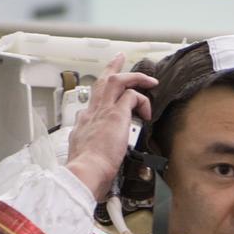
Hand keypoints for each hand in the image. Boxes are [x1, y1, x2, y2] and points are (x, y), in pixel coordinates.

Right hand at [66, 54, 157, 199]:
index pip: (91, 106)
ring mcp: (103, 111)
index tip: (107, 103)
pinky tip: (147, 113)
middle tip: (119, 60)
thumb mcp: (83, 162)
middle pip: (100, 84)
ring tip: (150, 80)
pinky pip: (134, 96)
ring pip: (116, 81)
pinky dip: (143, 101)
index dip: (101, 101)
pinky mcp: (116, 114)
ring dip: (134, 77)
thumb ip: (90, 159)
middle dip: (112, 70)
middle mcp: (90, 114)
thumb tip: (96, 168)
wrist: (85, 173)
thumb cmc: (86, 174)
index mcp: (83, 126)